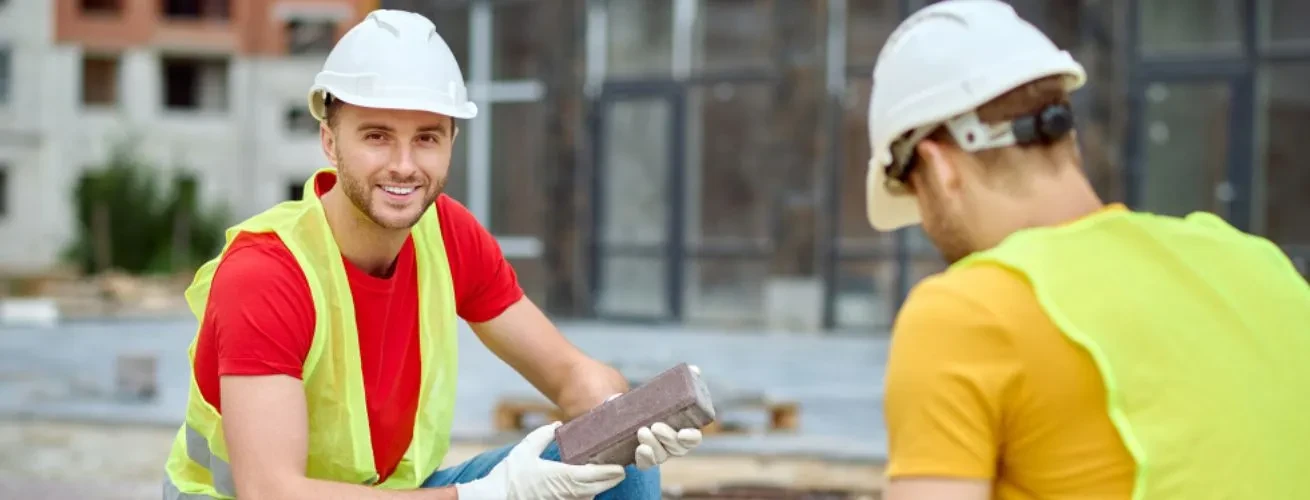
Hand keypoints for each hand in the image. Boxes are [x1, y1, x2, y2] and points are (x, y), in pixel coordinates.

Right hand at [455, 422, 625, 499]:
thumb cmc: (509, 476)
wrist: (494, 498)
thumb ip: (543, 435)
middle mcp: (563, 492)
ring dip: (599, 488)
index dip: (607, 472)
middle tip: (621, 472)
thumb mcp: (525, 449)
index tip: (620, 468)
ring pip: (587, 497)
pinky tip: (588, 490)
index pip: (591, 475)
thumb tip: (557, 424)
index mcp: (559, 476)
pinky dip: (586, 496)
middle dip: (609, 480)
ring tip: (608, 478)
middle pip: (594, 488)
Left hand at [633, 365, 704, 469]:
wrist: (630, 411)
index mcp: (684, 431)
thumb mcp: (667, 390)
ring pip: (661, 456)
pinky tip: (640, 448)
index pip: (693, 438)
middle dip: (668, 438)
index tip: (684, 433)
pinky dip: (644, 458)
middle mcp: (674, 445)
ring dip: (654, 445)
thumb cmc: (655, 401)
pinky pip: (646, 464)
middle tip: (655, 426)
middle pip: (677, 449)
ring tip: (642, 431)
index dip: (691, 438)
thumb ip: (684, 381)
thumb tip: (695, 370)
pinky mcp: (643, 458)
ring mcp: (659, 453)